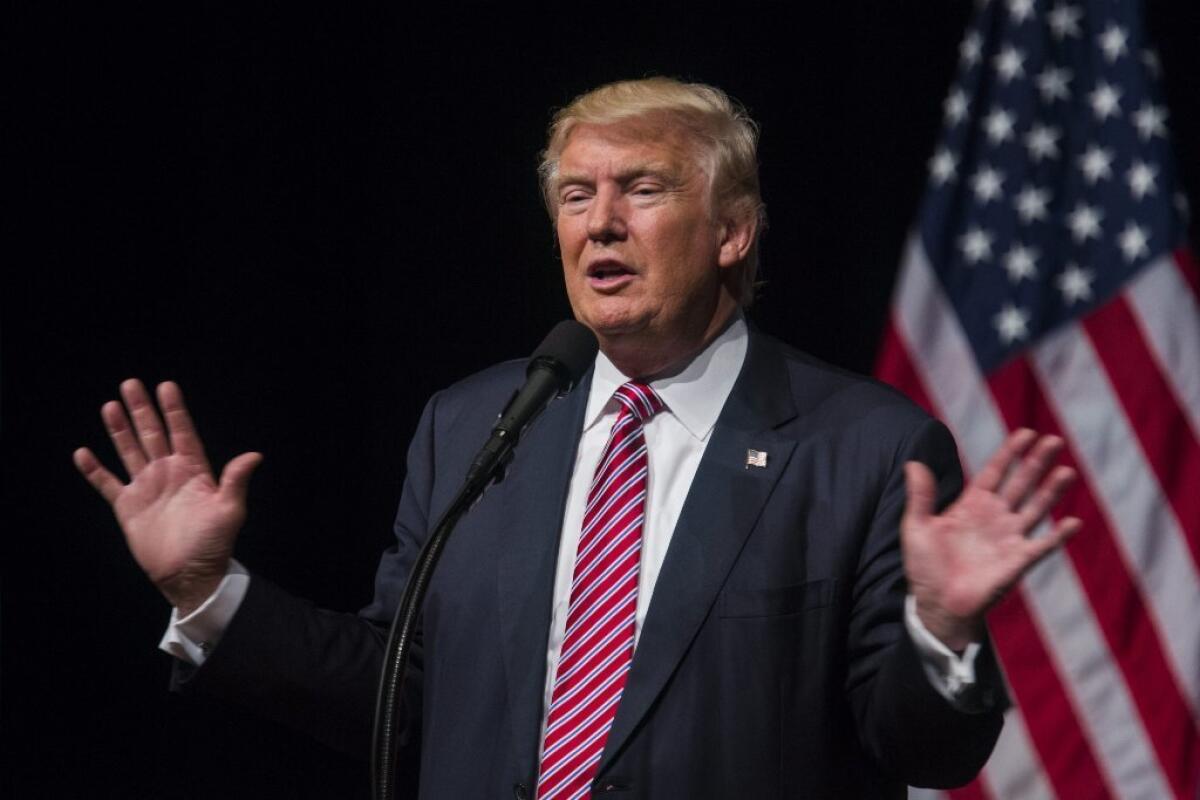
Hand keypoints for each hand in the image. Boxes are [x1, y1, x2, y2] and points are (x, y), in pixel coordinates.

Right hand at [74, 379, 261, 615]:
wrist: (190, 575)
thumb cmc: (214, 543)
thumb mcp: (229, 510)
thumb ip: (235, 480)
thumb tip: (255, 455)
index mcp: (193, 470)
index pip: (182, 432)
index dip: (174, 410)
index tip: (166, 386)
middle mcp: (168, 474)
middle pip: (152, 434)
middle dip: (142, 410)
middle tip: (130, 383)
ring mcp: (147, 488)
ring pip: (130, 451)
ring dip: (119, 430)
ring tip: (110, 406)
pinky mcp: (128, 507)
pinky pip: (108, 483)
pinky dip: (94, 470)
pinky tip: (83, 453)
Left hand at [902, 429, 1081, 650]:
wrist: (937, 605)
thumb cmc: (925, 567)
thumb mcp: (916, 527)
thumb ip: (920, 496)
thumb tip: (913, 462)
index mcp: (971, 505)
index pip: (994, 472)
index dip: (1010, 452)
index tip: (1026, 432)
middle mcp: (994, 517)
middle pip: (1021, 483)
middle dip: (1036, 462)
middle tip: (1055, 440)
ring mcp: (1009, 538)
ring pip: (1036, 508)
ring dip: (1052, 490)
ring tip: (1067, 471)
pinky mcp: (1018, 561)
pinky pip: (1043, 546)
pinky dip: (1059, 535)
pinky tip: (1074, 522)